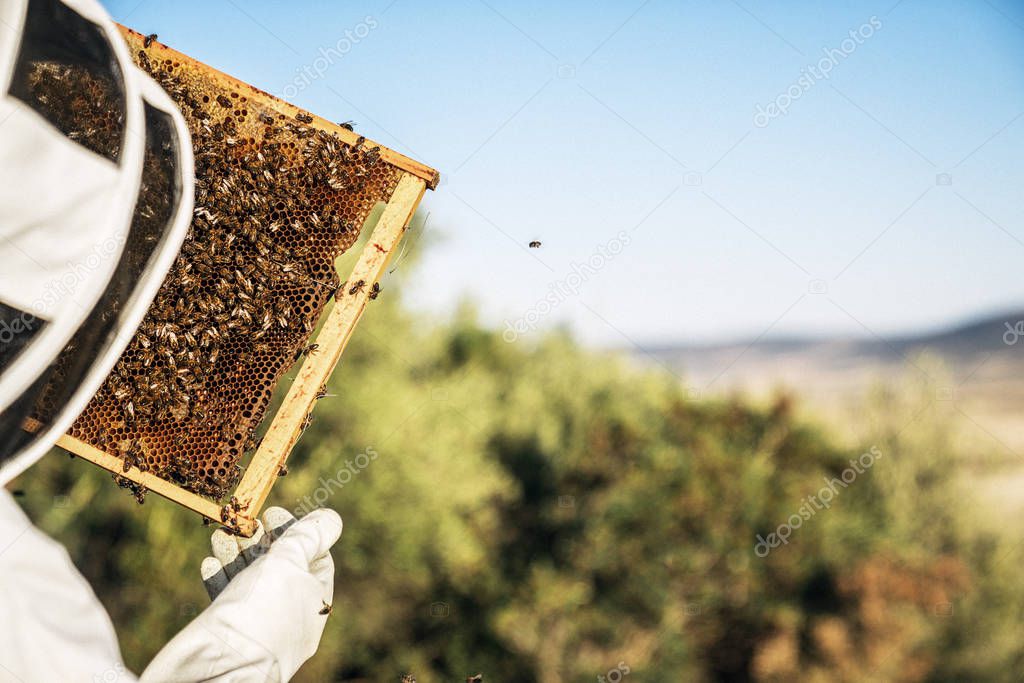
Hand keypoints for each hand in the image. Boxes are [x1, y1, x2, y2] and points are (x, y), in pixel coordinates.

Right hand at [141, 506, 341, 681]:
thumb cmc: (261, 612)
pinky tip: (209, 562)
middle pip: (278, 567)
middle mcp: (289, 617)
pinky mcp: (227, 633)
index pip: (313, 559)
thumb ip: (309, 537)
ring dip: (235, 553)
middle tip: (244, 522)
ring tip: (221, 534)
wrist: (218, 668)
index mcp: (315, 605)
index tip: (272, 512)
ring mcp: (257, 626)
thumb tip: (331, 519)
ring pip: (249, 581)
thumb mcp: (291, 562)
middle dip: (260, 541)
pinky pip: (226, 600)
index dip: (296, 532)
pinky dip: (218, 577)